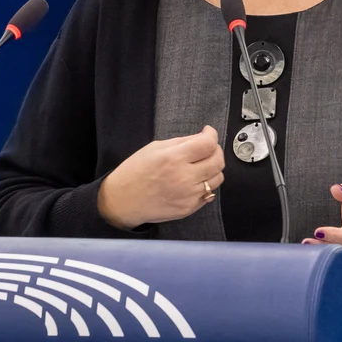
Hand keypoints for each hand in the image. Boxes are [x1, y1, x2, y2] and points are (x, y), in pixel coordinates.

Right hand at [97, 126, 224, 230]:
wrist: (122, 201)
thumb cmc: (134, 172)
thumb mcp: (154, 148)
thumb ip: (181, 142)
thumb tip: (202, 137)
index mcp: (173, 158)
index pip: (208, 144)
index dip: (212, 135)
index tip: (208, 132)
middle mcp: (183, 178)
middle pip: (218, 161)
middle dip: (216, 150)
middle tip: (207, 148)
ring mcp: (188, 196)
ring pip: (217, 178)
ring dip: (212, 168)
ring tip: (200, 165)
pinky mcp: (188, 208)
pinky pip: (209, 193)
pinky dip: (205, 184)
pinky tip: (193, 180)